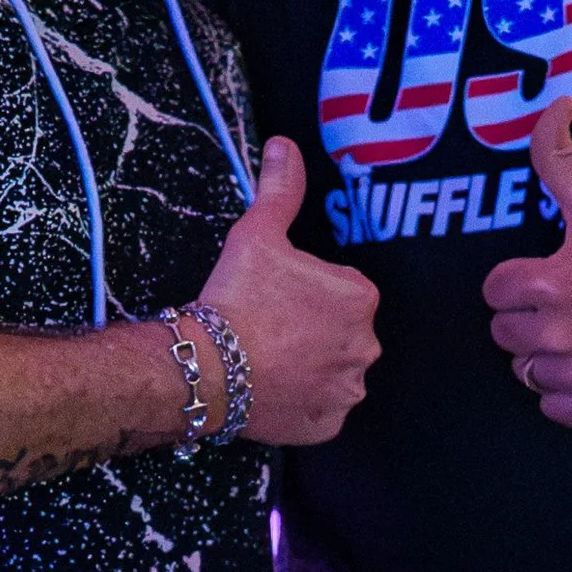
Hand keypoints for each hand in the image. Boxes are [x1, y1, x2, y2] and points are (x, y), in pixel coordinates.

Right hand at [198, 139, 378, 445]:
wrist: (206, 367)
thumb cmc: (235, 299)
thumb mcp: (257, 233)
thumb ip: (280, 190)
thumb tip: (285, 146)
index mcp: (359, 297)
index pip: (342, 290)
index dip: (306, 291)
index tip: (278, 296)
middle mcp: (366, 346)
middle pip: (341, 331)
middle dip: (313, 330)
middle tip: (269, 327)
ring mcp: (347, 389)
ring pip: (334, 371)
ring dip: (311, 366)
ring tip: (269, 358)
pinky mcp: (328, 424)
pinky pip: (322, 410)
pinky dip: (303, 402)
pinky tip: (274, 388)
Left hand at [481, 99, 571, 428]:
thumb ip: (559, 156)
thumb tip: (554, 104)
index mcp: (550, 283)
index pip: (494, 291)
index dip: (519, 280)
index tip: (550, 273)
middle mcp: (560, 335)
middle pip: (504, 333)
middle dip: (528, 316)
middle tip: (568, 302)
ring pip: (525, 371)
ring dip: (544, 354)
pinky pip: (552, 406)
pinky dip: (566, 392)